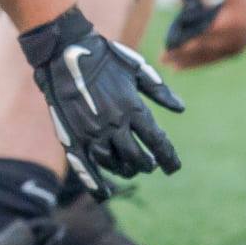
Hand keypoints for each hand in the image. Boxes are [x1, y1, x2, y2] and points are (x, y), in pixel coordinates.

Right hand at [20, 8, 183, 198]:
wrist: (65, 51)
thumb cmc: (104, 57)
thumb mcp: (137, 68)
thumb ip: (159, 91)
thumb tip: (180, 109)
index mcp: (132, 109)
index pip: (157, 142)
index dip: (168, 158)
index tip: (173, 167)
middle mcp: (114, 125)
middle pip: (137, 158)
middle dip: (147, 164)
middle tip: (150, 164)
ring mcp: (92, 133)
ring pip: (114, 164)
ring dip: (126, 170)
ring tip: (131, 168)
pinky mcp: (74, 136)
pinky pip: (87, 167)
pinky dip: (97, 184)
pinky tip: (106, 193)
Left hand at [164, 0, 245, 69]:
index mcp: (235, 20)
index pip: (208, 32)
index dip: (191, 38)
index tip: (174, 43)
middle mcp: (236, 38)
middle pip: (205, 47)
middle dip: (183, 53)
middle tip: (162, 56)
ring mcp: (236, 48)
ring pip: (207, 57)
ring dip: (185, 61)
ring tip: (166, 64)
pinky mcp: (233, 53)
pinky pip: (212, 60)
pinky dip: (194, 63)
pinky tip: (178, 67)